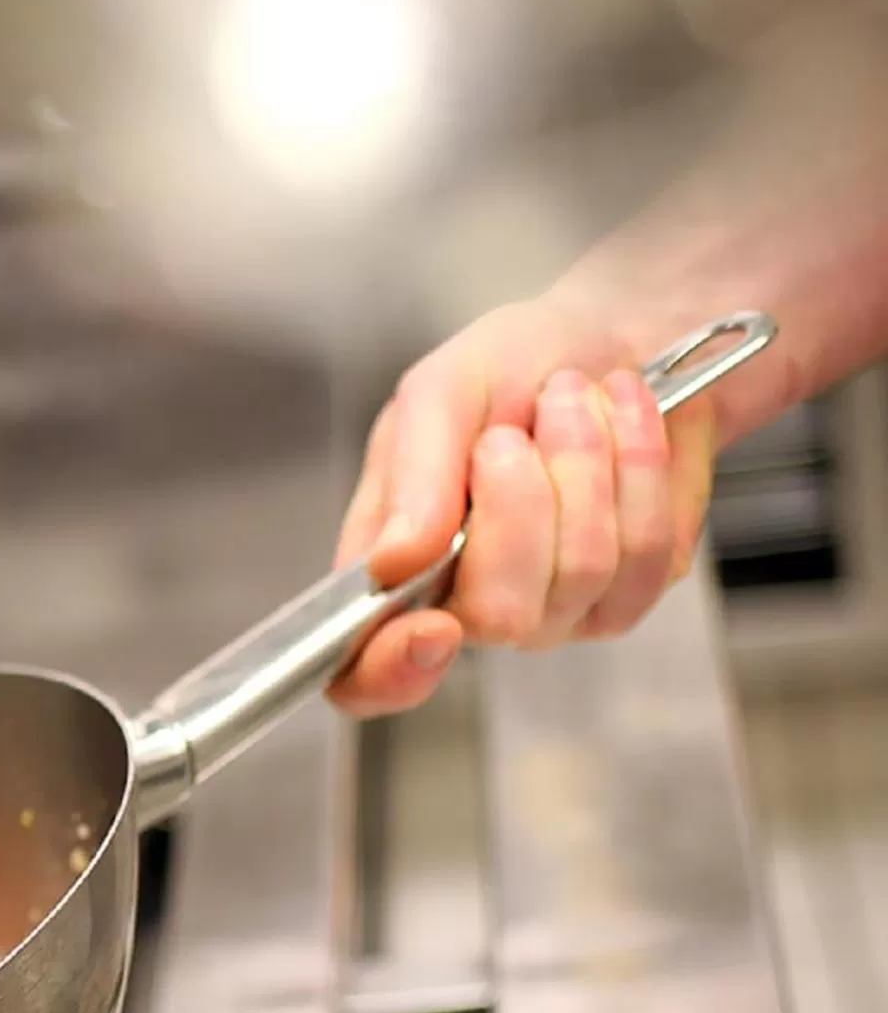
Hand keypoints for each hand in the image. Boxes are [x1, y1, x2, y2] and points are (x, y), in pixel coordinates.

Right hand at [328, 296, 719, 715]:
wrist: (616, 339)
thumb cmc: (514, 366)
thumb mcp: (441, 393)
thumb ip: (413, 476)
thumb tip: (391, 563)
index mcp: (393, 571)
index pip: (366, 674)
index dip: (390, 672)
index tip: (432, 630)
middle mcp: (469, 607)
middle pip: (498, 614)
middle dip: (521, 500)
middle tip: (516, 430)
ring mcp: (554, 612)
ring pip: (583, 572)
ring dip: (586, 462)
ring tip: (573, 402)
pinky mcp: (629, 594)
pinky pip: (645, 555)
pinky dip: (639, 467)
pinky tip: (623, 423)